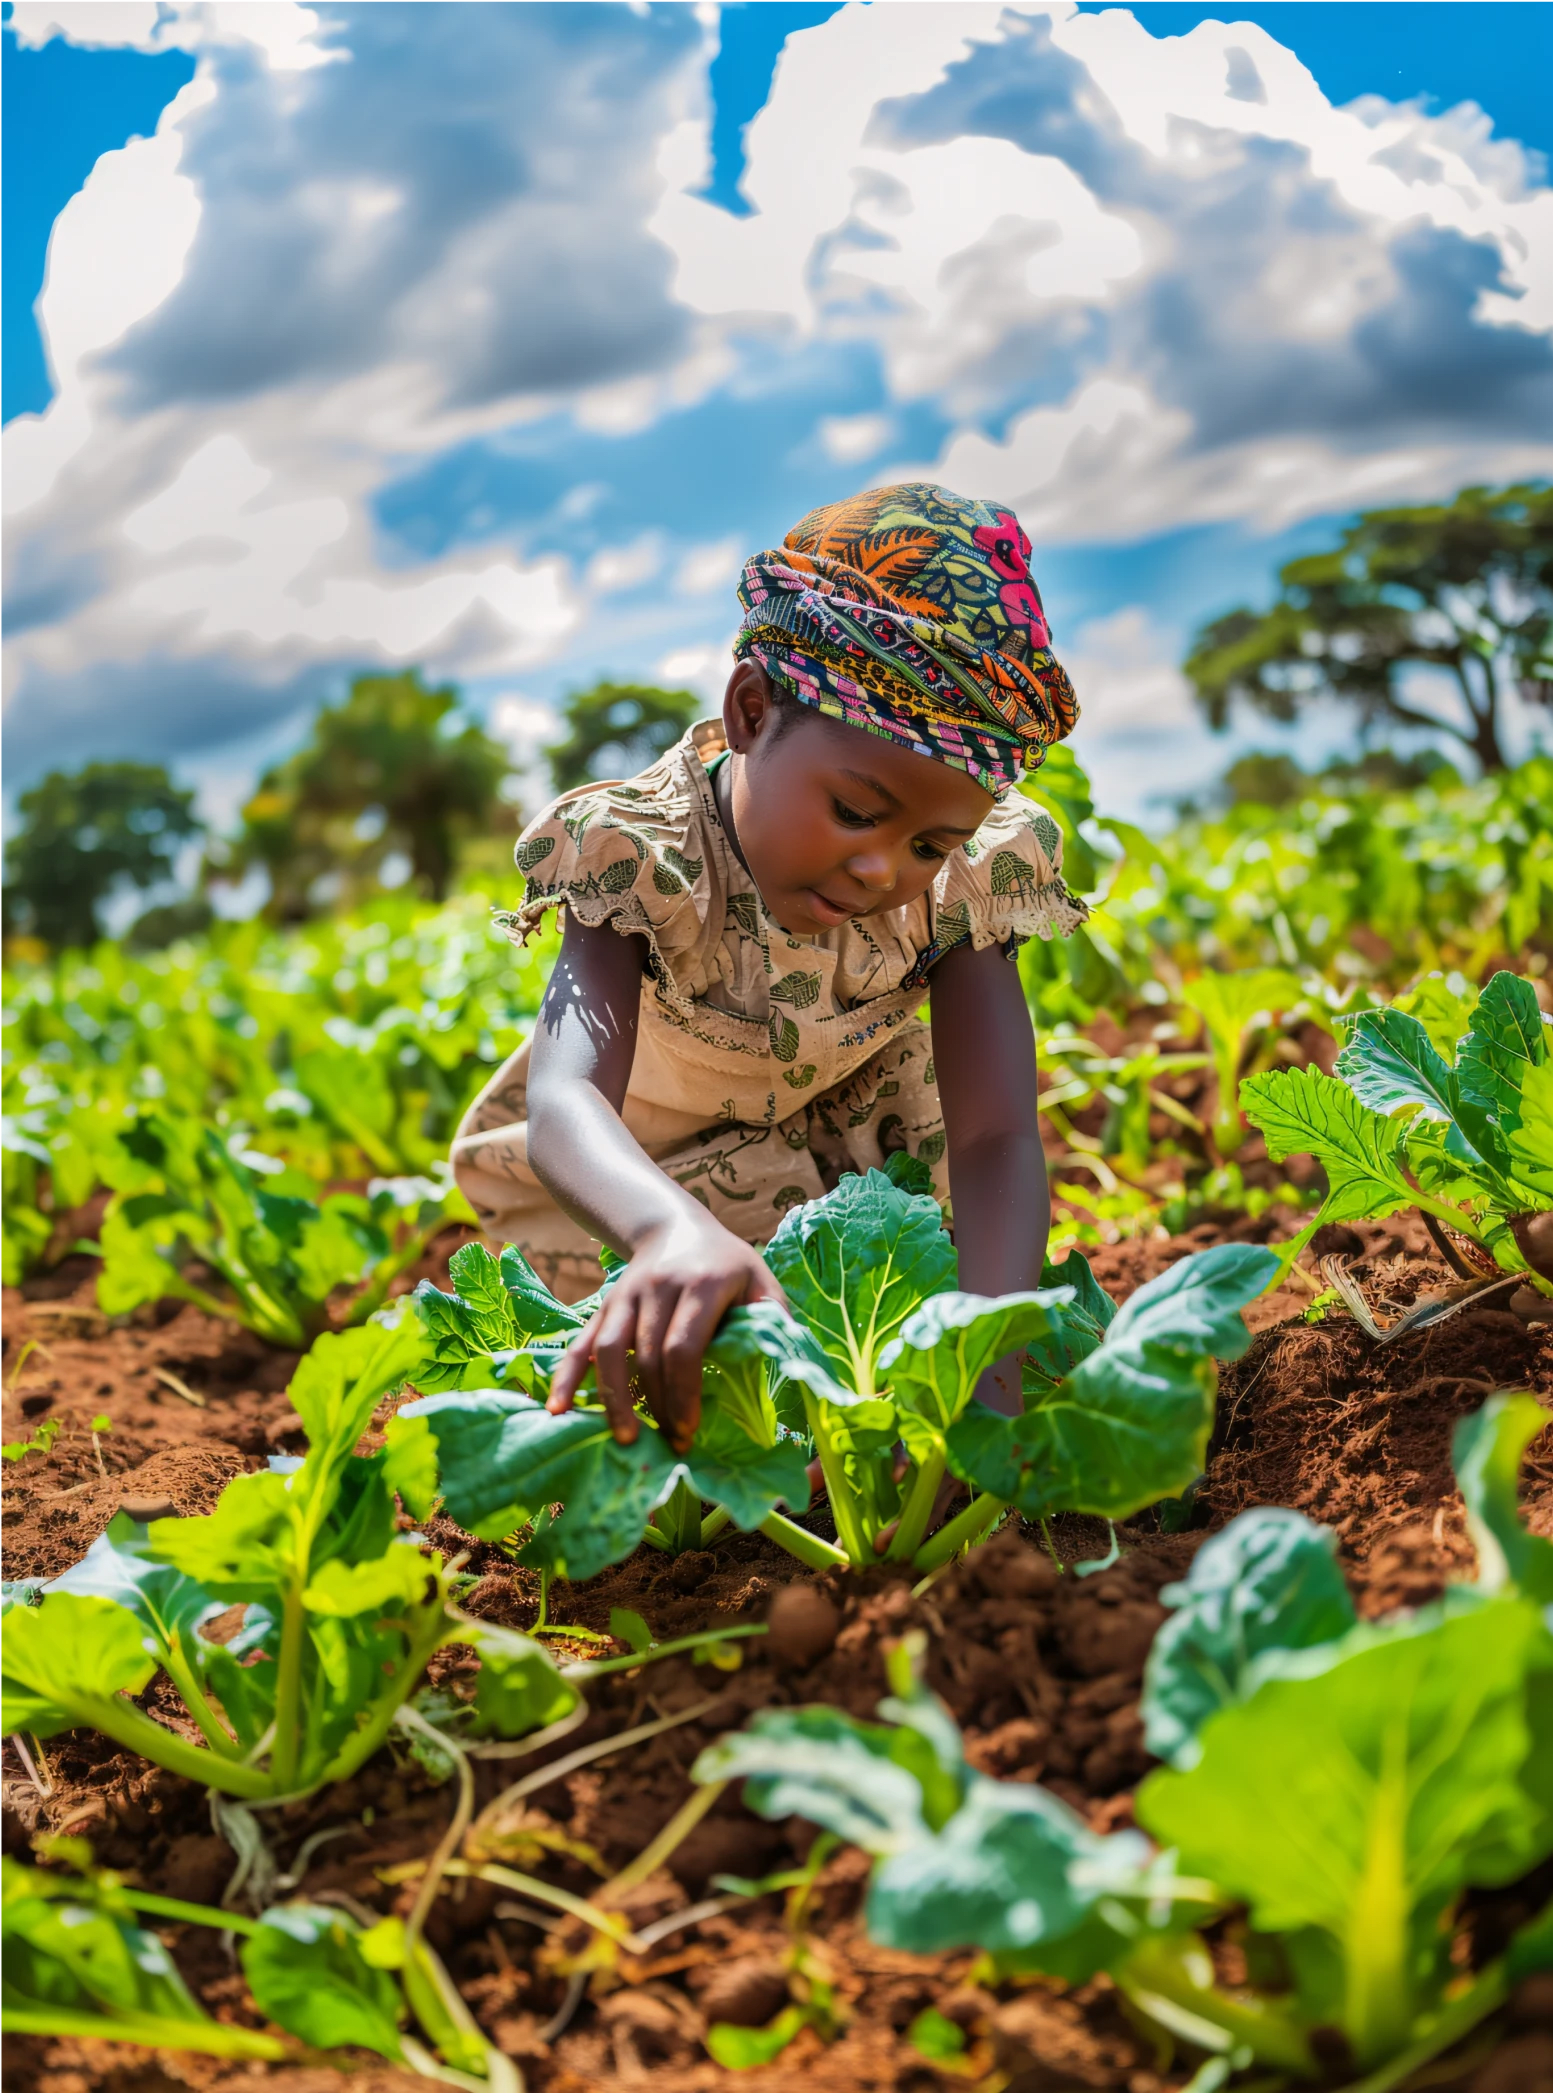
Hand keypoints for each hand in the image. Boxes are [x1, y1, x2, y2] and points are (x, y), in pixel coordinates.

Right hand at [546, 1214, 785, 1451]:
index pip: (683, 1345)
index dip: (683, 1392)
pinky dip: (567, 1377)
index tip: (688, 1429)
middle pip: (646, 1355)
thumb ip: (773, 1322)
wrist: (675, 1227)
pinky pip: (582, 1343)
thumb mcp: (761, 1283)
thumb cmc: (727, 1265)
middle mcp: (659, 1287)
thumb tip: (785, 1372)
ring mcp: (626, 1295)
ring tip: (625, 1439)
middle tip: (670, 1445)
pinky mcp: (604, 1306)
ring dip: (614, 1399)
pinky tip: (558, 1410)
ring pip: (609, 1351)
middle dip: (657, 1405)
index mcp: (702, 1284)